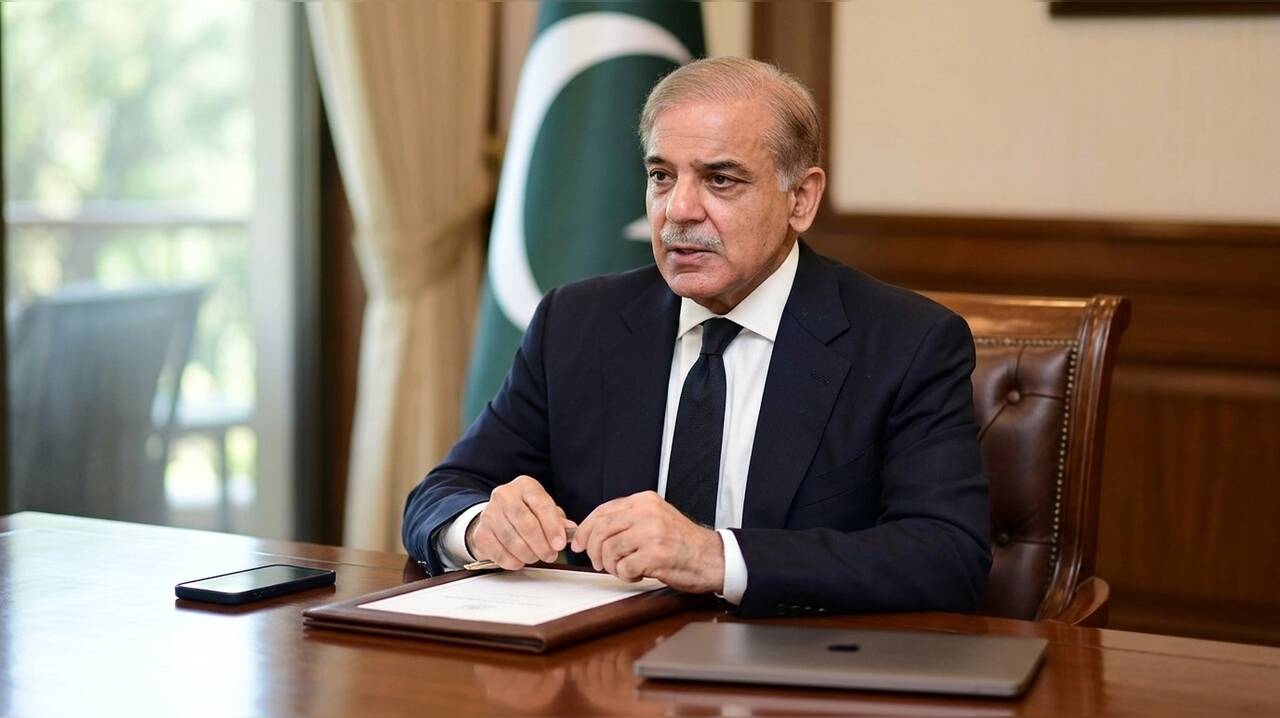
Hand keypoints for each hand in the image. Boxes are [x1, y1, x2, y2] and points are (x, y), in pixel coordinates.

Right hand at [468, 475, 575, 569]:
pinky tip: (521, 560)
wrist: (497, 518)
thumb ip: (558, 520)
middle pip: (525, 523)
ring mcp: (489, 514)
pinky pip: (499, 552)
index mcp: (525, 486)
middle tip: (550, 555)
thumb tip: (570, 530)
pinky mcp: (481, 533)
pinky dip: (513, 561)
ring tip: (537, 557)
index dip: (552, 526)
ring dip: (528, 554)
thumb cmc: (527, 513)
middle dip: (541, 544)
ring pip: (512, 540)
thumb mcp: (544, 510)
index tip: (560, 544)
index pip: (541, 504)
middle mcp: (504, 495)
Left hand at [570, 491, 724, 593]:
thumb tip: (592, 531)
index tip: (578, 542)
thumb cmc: (683, 543)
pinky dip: (626, 576)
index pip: (603, 511)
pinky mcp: (656, 555)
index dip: (586, 529)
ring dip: (612, 566)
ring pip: (609, 550)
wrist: (712, 558)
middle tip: (599, 563)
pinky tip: (638, 574)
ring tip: (625, 569)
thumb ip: (628, 520)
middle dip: (593, 551)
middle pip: (601, 530)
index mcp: (645, 501)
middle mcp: (647, 513)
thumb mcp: (656, 519)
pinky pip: (624, 567)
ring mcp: (652, 533)